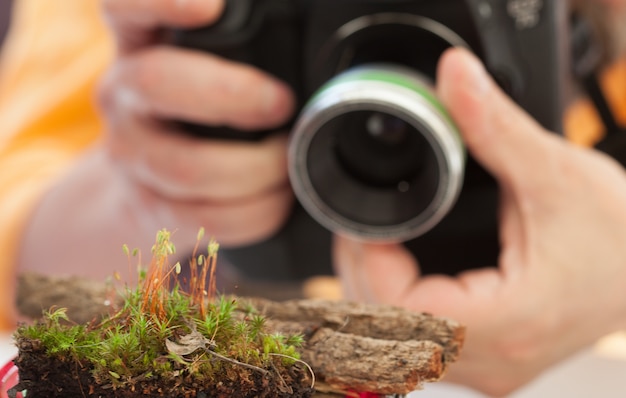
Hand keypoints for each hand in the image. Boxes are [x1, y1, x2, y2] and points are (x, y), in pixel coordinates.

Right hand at [18, 0, 294, 279]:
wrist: (143, 188)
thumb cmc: (190, 115)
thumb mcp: (198, 67)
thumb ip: (232, 51)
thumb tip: (304, 54)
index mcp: (139, 47)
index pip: (126, 9)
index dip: (162, 3)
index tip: (211, 9)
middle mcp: (125, 96)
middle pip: (158, 83)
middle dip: (234, 95)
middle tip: (282, 105)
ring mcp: (132, 155)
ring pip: (189, 167)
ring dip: (258, 169)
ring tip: (288, 160)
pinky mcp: (152, 208)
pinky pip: (210, 217)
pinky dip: (259, 211)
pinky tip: (278, 197)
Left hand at [333, 48, 625, 395]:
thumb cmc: (619, 235)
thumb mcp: (554, 174)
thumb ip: (495, 127)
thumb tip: (454, 79)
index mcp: (510, 322)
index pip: (401, 311)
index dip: (368, 264)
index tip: (365, 224)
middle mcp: (495, 360)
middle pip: (386, 334)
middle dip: (362, 275)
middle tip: (365, 228)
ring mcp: (489, 367)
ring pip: (395, 348)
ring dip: (373, 295)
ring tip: (378, 247)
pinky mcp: (487, 359)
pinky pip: (417, 346)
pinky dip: (394, 310)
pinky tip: (398, 275)